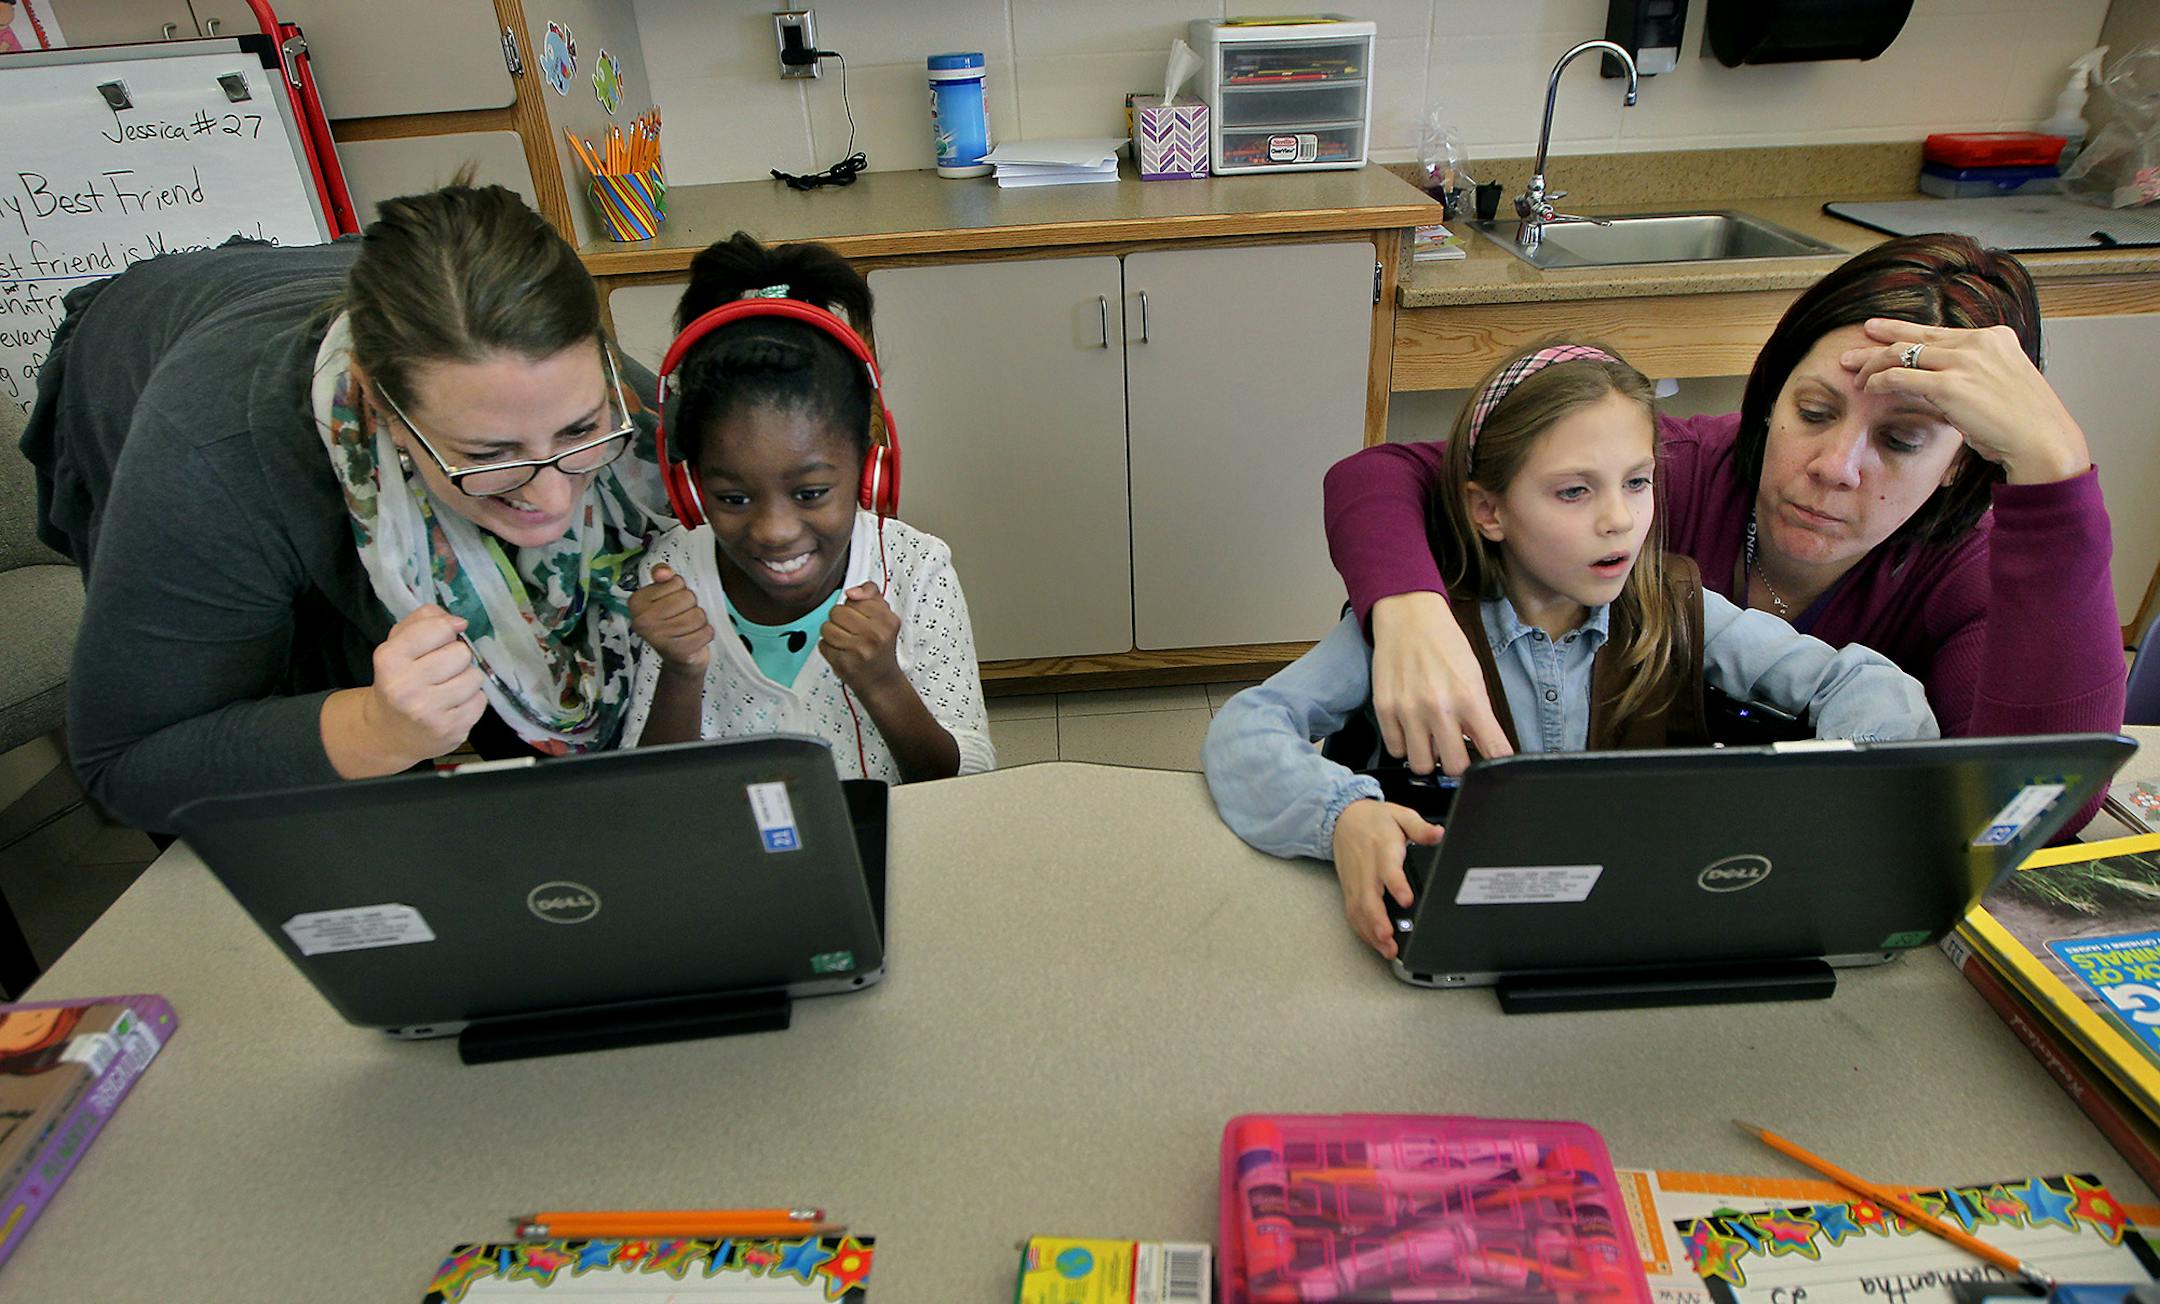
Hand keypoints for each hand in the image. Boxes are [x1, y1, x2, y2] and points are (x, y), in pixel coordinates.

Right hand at [361, 604, 486, 763]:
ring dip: (466, 679)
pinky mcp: (450, 729)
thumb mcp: (398, 643)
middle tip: (440, 670)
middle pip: (461, 653)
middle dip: (455, 657)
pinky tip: (453, 705)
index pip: (439, 628)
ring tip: (447, 688)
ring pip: (474, 676)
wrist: (388, 732)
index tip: (440, 640)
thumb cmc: (399, 680)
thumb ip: (424, 620)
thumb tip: (458, 621)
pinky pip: (481, 700)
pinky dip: (471, 700)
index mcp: (389, 659)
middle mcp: (406, 686)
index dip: (446, 630)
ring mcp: (428, 711)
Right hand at [628, 564, 714, 672]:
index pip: (676, 582)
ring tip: (689, 628)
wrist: (678, 657)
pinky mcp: (676, 651)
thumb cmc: (672, 622)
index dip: (681, 590)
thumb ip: (665, 578)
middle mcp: (643, 620)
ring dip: (700, 622)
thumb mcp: (665, 596)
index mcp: (637, 601)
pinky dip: (705, 634)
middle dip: (691, 606)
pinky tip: (695, 638)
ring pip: (698, 615)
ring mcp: (658, 637)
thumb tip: (663, 572)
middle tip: (682, 617)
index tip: (672, 602)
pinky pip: (706, 632)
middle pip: (688, 598)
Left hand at [820, 582, 902, 694]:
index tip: (861, 616)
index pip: (854, 598)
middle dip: (841, 619)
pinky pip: (822, 644)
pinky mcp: (842, 663)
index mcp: (887, 620)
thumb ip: (871, 595)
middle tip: (853, 631)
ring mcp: (858, 650)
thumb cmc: (880, 648)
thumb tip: (852, 592)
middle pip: (837, 611)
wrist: (881, 681)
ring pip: (826, 627)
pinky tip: (842, 652)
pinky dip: (828, 648)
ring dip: (832, 633)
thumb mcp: (885, 617)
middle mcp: (874, 635)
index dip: (854, 606)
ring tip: (845, 641)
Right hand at [1331, 799, 1441, 957]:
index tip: (1406, 900)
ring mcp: (1356, 881)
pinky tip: (1376, 943)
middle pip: (1368, 897)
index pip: (1388, 870)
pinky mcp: (1350, 890)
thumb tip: (1438, 834)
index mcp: (1382, 849)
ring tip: (1387, 949)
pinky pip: (1353, 914)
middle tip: (1390, 938)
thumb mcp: (1401, 815)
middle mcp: (1367, 868)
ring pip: (1359, 910)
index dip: (1396, 886)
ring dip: (1371, 932)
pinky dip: (1363, 931)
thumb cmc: (1375, 820)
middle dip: (1378, 920)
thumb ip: (1420, 827)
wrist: (1345, 818)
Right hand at [1369, 592, 1512, 775]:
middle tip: (1455, 749)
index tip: (1495, 766)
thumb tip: (1486, 748)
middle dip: (1457, 762)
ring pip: (1422, 765)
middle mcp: (1438, 708)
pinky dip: (1404, 744)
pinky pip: (1396, 749)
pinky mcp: (1384, 709)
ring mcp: (1408, 711)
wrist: (1409, 617)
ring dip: (1428, 757)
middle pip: (1454, 767)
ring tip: (1430, 740)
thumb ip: (1480, 713)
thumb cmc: (1445, 644)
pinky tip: (1410, 728)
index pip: (1493, 750)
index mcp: (1469, 698)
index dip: (1496, 763)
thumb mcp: (1474, 675)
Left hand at [1844, 319, 2090, 484]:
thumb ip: (1972, 375)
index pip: (1939, 331)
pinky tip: (1868, 387)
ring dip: (1873, 363)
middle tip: (1854, 344)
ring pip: (1903, 353)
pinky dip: (1880, 381)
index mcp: (1995, 338)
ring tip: (1852, 371)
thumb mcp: (1999, 385)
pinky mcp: (1950, 384)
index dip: (1905, 331)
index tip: (1881, 332)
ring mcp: (1965, 361)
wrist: (2042, 440)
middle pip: (1917, 336)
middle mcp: (1979, 342)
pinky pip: (1901, 377)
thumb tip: (1937, 382)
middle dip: (1880, 340)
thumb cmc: (2023, 423)